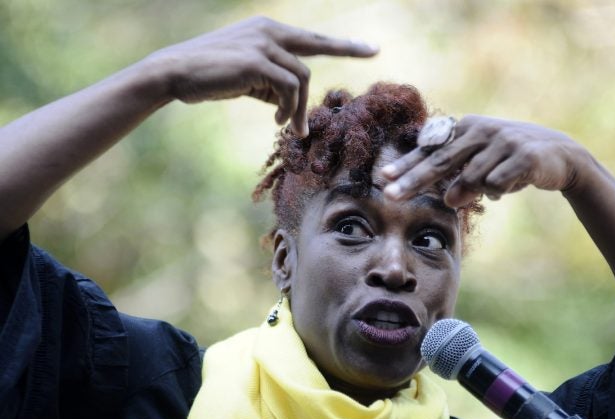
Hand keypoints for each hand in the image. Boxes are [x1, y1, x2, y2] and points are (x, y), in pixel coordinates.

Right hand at [147, 16, 378, 135]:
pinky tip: (278, 121)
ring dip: (299, 107)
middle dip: (346, 48)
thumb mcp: (245, 77)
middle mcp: (268, 30)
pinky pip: (288, 87)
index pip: (309, 38)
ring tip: (288, 126)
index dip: (340, 43)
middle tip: (374, 51)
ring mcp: (263, 43)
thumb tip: (288, 103)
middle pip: (315, 47)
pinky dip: (288, 108)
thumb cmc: (208, 77)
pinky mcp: (257, 61)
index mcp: (266, 30)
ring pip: (302, 77)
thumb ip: (270, 83)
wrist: (174, 73)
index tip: (368, 47)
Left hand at [381, 115, 589, 206]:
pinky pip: (498, 183)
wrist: (560, 155)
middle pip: (440, 160)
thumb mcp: (482, 166)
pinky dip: (500, 190)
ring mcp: (502, 140)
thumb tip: (447, 200)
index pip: (430, 149)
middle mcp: (481, 130)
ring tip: (494, 188)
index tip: (384, 178)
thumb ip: (460, 179)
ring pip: (473, 177)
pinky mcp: (523, 155)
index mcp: (466, 127)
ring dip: (477, 190)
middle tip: (391, 196)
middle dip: (413, 180)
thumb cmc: (510, 159)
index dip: (407, 164)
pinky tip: (511, 186)